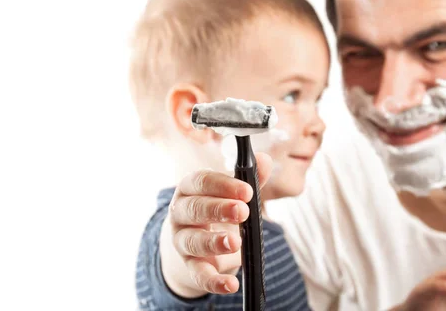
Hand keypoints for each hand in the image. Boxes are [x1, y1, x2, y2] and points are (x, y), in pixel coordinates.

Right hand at [160, 153, 272, 296]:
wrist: (199, 238)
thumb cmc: (218, 208)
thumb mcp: (234, 192)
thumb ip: (251, 178)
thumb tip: (264, 160)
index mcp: (190, 188)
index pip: (201, 181)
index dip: (223, 185)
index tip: (246, 190)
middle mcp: (181, 212)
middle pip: (193, 209)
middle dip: (218, 209)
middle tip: (243, 211)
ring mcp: (182, 240)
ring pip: (192, 241)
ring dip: (213, 242)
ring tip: (235, 242)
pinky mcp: (190, 265)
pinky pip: (198, 274)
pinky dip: (213, 281)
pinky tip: (231, 284)